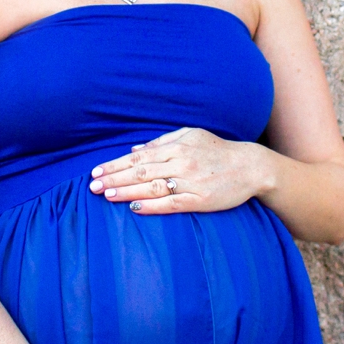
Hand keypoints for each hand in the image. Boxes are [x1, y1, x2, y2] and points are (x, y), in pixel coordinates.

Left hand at [88, 127, 271, 214]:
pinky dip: (151, 206)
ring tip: (106, 195)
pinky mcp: (200, 200)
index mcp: (176, 146)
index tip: (96, 171)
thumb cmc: (218, 150)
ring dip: (127, 191)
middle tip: (92, 186)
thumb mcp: (191, 135)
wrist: (251, 166)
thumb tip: (134, 150)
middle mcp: (181, 162)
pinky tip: (134, 208)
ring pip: (152, 186)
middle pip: (140, 171)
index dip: (115, 165)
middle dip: (114, 178)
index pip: (138, 157)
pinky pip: (171, 203)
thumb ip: (162, 142)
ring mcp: (190, 182)